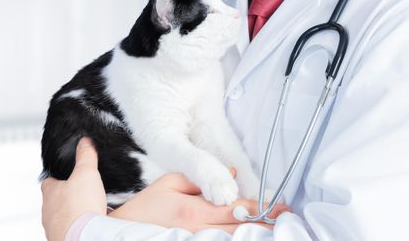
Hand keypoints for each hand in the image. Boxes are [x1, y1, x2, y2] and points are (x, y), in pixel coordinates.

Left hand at [41, 137, 106, 240]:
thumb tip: (85, 142)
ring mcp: (54, 226)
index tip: (65, 174)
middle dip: (66, 196)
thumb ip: (85, 156)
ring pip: (61, 216)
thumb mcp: (86, 173)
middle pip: (54, 200)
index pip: (48, 180)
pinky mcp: (63, 237)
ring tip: (87, 209)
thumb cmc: (80, 207)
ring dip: (71, 213)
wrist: (82, 236)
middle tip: (81, 193)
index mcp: (50, 191)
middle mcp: (48, 210)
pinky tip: (89, 223)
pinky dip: (78, 225)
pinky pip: (69, 228)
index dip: (57, 176)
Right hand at [109, 171, 289, 233]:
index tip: (282, 208)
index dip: (262, 210)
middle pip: (241, 231)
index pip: (236, 211)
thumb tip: (230, 174)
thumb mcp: (170, 182)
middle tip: (287, 222)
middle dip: (266, 226)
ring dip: (255, 236)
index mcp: (195, 211)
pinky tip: (249, 238)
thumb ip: (200, 175)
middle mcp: (199, 232)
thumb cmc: (146, 207)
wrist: (121, 233)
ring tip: (277, 231)